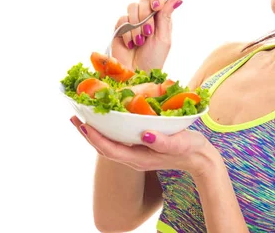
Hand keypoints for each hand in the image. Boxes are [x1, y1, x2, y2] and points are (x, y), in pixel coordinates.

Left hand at [70, 116, 213, 176]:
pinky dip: (108, 130)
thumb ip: (162, 141)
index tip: (83, 124)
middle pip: (104, 147)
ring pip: (109, 144)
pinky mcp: (141, 148)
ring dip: (96, 131)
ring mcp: (137, 154)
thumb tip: (145, 134)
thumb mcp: (179, 143)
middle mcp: (134, 158)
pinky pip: (118, 141)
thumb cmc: (190, 149)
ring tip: (84, 117)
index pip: (110, 149)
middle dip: (88, 133)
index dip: (95, 137)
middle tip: (74, 117)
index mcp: (139, 158)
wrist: (200, 158)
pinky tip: (107, 120)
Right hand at [111, 0, 182, 71]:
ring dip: (137, 25)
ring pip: (132, 7)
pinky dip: (127, 33)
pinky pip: (122, 20)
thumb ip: (166, 17)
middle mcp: (146, 16)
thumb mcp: (164, 38)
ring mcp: (132, 21)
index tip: (157, 6)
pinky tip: (131, 44)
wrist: (136, 73)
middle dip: (146, 16)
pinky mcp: (120, 27)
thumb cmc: (153, 59)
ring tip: (140, 41)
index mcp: (160, 17)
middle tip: (148, 33)